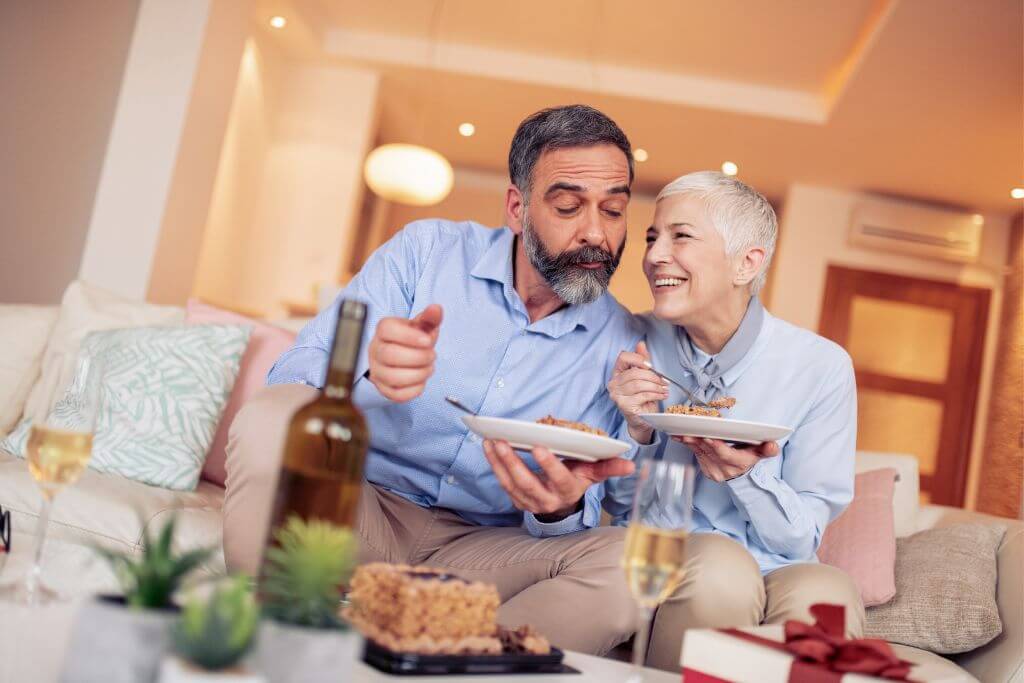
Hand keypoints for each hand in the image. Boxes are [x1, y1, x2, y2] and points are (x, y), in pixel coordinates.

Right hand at [367, 304, 442, 401]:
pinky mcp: (383, 389)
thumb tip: (436, 309)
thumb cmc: (412, 338)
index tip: (427, 340)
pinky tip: (421, 380)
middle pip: (390, 355)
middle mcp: (375, 350)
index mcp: (383, 330)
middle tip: (432, 355)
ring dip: (418, 374)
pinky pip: (397, 394)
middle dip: (418, 357)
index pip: (387, 330)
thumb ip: (430, 317)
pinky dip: (414, 389)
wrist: (404, 352)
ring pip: (393, 377)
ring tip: (428, 367)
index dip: (409, 336)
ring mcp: (377, 371)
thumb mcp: (422, 325)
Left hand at [483, 440, 634, 519]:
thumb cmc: (576, 481)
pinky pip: (502, 483)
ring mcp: (529, 502)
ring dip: (498, 463)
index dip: (549, 465)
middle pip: (527, 484)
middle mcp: (547, 500)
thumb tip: (631, 464)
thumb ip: (608, 468)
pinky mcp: (516, 500)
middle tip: (503, 442)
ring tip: (491, 441)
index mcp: (567, 491)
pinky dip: (494, 465)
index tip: (539, 447)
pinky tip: (488, 447)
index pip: (558, 479)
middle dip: (513, 463)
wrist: (561, 504)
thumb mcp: (592, 474)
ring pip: (511, 484)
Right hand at [607, 341, 668, 443]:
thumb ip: (642, 361)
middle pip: (634, 372)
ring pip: (638, 384)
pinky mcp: (624, 405)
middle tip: (663, 381)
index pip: (623, 357)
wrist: (644, 420)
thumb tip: (641, 343)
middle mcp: (613, 383)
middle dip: (652, 376)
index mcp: (617, 373)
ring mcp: (617, 395)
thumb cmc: (644, 398)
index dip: (638, 359)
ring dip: (655, 386)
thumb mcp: (645, 377)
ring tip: (664, 389)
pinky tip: (662, 395)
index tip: (650, 366)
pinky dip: (655, 394)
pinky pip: (642, 395)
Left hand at [676, 436, 779, 481]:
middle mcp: (724, 470)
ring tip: (681, 432)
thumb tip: (772, 445)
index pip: (726, 455)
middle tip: (689, 429)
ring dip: (690, 442)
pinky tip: (680, 436)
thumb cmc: (750, 457)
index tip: (708, 437)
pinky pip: (695, 455)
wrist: (741, 474)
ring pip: (700, 453)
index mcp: (738, 464)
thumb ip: (767, 449)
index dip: (716, 447)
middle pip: (709, 452)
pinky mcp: (705, 469)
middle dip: (699, 440)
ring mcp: (713, 471)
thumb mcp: (761, 453)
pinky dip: (688, 445)